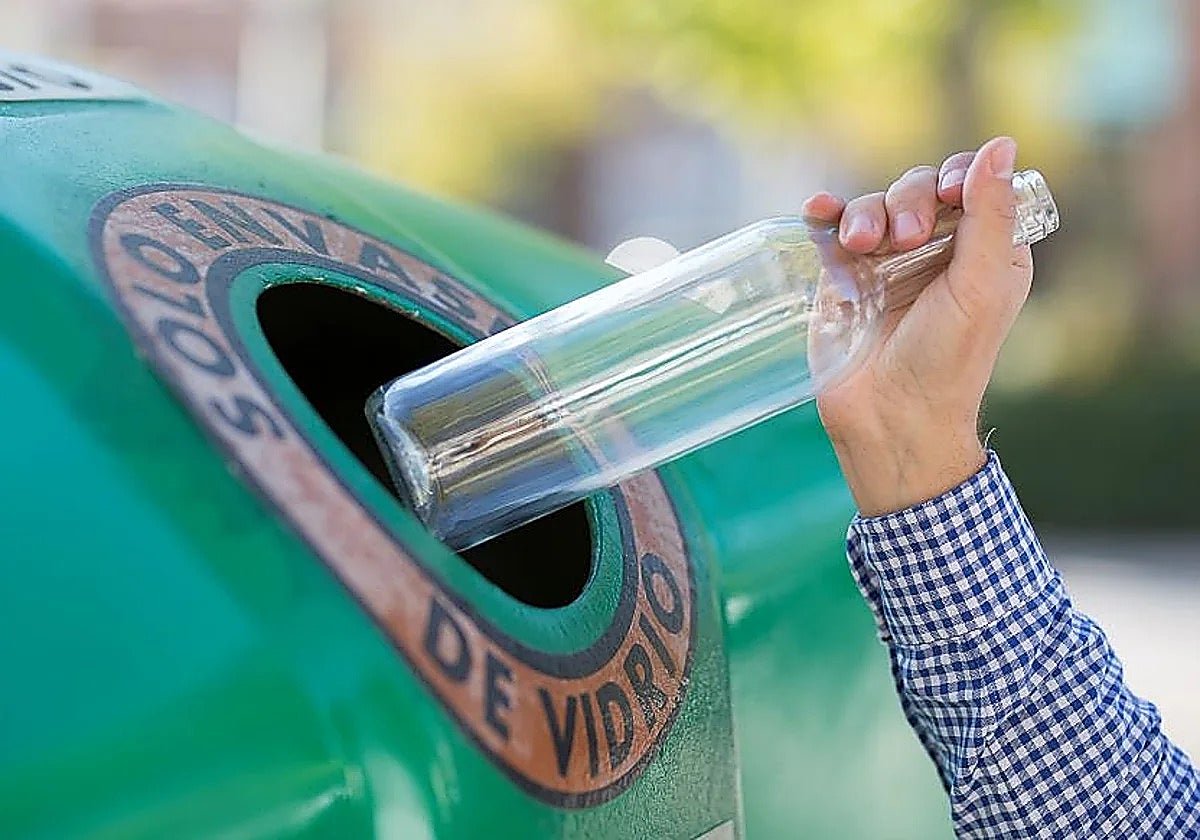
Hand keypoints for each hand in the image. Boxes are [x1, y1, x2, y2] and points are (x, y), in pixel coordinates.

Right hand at [802, 137, 1032, 515]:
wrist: (889, 416)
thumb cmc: (948, 360)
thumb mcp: (980, 285)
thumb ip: (989, 214)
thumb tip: (1001, 144)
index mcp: (984, 251)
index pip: (971, 186)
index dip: (957, 178)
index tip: (948, 196)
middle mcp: (936, 252)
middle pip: (918, 189)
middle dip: (907, 202)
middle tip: (902, 241)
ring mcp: (886, 264)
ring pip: (873, 206)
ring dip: (865, 214)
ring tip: (860, 247)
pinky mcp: (844, 277)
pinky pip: (833, 229)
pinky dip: (825, 215)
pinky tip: (818, 211)